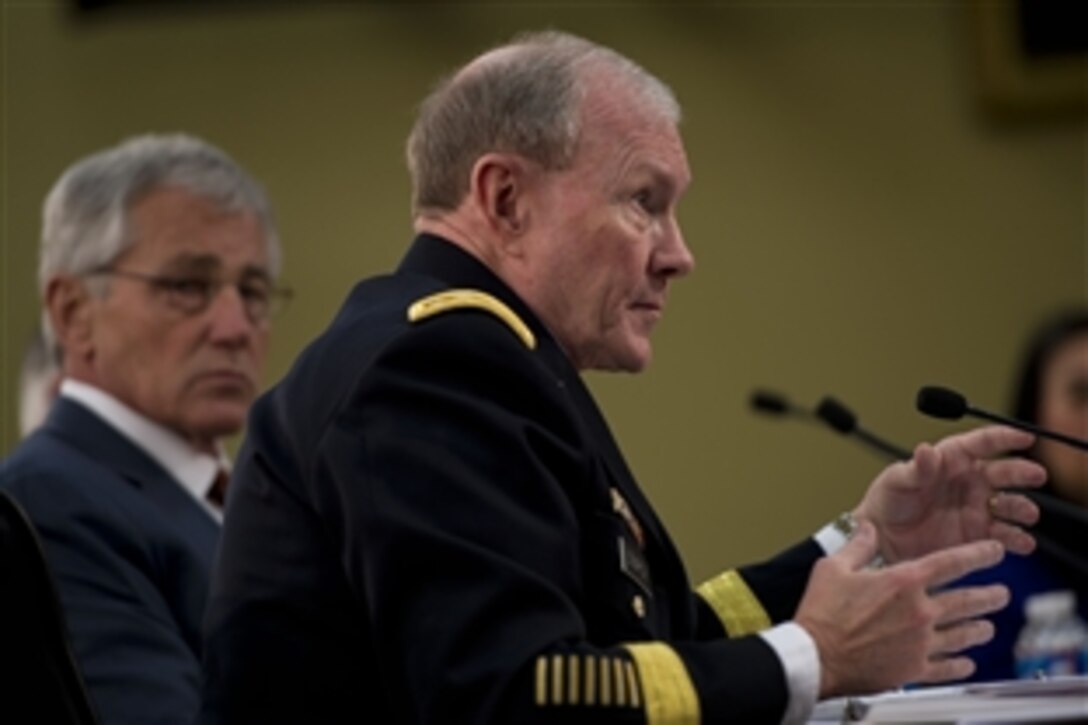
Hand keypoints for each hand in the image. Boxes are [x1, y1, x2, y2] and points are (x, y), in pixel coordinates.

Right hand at [796, 521, 1008, 697]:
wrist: (816, 657)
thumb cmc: (822, 614)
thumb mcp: (833, 568)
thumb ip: (858, 546)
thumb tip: (867, 528)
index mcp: (903, 582)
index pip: (952, 563)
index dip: (978, 554)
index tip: (994, 551)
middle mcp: (920, 612)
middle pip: (967, 601)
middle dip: (989, 596)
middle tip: (1001, 594)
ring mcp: (921, 643)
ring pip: (963, 635)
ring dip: (980, 629)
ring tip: (988, 627)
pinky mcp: (914, 669)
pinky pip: (947, 668)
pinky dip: (961, 665)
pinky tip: (967, 664)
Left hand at [854, 425, 1045, 563]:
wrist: (882, 539)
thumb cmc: (887, 501)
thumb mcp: (896, 481)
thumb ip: (916, 468)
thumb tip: (926, 449)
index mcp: (951, 460)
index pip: (982, 443)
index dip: (1005, 437)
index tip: (1026, 436)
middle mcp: (970, 481)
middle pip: (1004, 472)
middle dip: (1022, 472)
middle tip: (1036, 475)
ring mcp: (977, 508)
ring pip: (1010, 504)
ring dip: (1022, 507)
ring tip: (1027, 513)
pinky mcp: (978, 535)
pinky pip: (1005, 535)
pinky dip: (1018, 539)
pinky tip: (1023, 543)